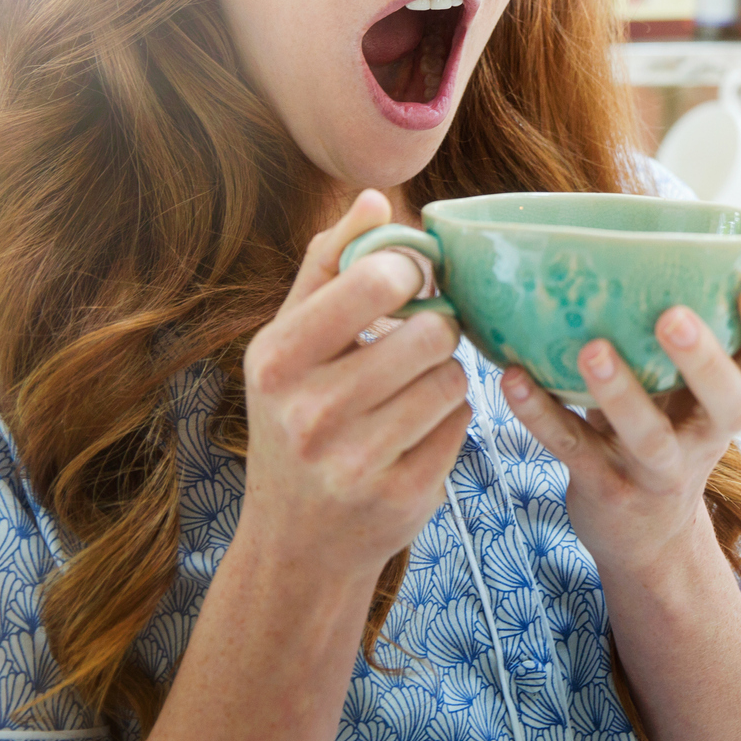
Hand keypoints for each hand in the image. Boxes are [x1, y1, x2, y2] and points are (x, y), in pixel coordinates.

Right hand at [238, 189, 472, 580]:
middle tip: (417, 342)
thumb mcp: (288, 344)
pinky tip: (416, 433)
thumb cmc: (295, 419)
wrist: (298, 542)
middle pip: (431, 332)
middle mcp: (310, 413)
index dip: (413, 271)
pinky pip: (462, 424)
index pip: (375, 280)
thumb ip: (328, 266)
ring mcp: (357, 462)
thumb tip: (375, 197)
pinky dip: (450, 420)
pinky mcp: (403, 497)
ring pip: (453, 379)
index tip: (413, 281)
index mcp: (277, 360)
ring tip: (411, 391)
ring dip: (444, 377)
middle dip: (435, 331)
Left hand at [500, 280, 740, 574]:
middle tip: (673, 316)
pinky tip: (514, 379)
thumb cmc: (662, 430)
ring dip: (621, 392)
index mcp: (728, 397)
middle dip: (705, 361)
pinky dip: (542, 415)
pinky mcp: (607, 490)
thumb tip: (628, 230)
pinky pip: (575, 450)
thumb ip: (668, 333)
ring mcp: (658, 469)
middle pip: (730, 403)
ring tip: (591, 350)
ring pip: (649, 436)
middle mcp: (705, 435)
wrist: (645, 539)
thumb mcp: (681, 389)